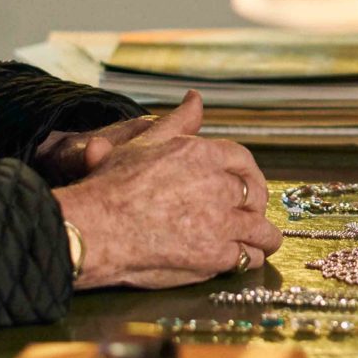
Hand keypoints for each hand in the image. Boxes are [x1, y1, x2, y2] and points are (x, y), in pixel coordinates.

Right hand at [51, 91, 279, 287]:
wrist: (95, 228)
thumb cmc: (111, 186)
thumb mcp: (144, 143)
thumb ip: (177, 121)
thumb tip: (195, 98)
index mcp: (202, 153)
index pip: (243, 161)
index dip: (250, 175)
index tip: (248, 186)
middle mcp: (217, 185)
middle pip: (254, 195)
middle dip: (255, 206)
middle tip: (249, 215)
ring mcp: (219, 222)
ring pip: (260, 230)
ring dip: (262, 236)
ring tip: (260, 242)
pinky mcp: (214, 255)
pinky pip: (247, 257)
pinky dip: (248, 258)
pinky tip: (242, 259)